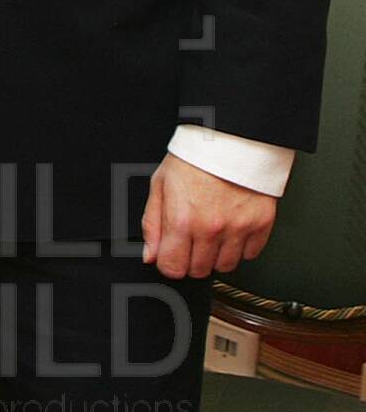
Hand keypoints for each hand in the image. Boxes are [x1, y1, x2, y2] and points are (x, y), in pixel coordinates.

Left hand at [142, 152, 276, 278]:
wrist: (231, 141)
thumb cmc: (193, 159)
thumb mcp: (160, 185)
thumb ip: (152, 223)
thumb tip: (150, 255)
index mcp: (182, 220)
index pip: (173, 268)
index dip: (168, 263)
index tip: (170, 254)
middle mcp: (211, 229)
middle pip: (199, 270)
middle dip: (191, 259)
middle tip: (190, 239)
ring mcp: (239, 229)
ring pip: (225, 266)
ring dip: (216, 255)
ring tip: (211, 232)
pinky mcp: (261, 225)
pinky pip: (250, 254)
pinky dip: (240, 247)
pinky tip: (231, 228)